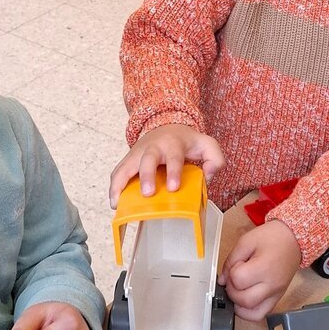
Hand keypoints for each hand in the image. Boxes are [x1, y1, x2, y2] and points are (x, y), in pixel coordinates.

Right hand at [109, 124, 224, 206]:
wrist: (166, 126)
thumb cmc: (187, 141)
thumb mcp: (207, 145)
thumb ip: (215, 160)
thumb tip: (207, 176)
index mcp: (173, 144)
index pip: (174, 157)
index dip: (174, 172)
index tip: (173, 188)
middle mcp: (153, 147)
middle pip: (147, 159)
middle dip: (146, 176)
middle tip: (148, 193)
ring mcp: (137, 154)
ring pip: (125, 165)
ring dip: (120, 183)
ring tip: (118, 203)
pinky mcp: (128, 161)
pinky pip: (117, 173)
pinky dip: (113, 187)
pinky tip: (114, 203)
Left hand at [221, 219, 302, 321]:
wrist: (293, 239)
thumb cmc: (273, 237)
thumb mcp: (246, 241)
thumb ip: (231, 260)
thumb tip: (222, 280)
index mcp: (264, 267)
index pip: (238, 280)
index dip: (231, 273)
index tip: (236, 265)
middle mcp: (272, 285)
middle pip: (244, 300)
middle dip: (232, 290)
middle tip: (234, 279)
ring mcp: (276, 294)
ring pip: (252, 313)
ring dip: (239, 304)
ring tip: (238, 290)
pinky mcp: (277, 298)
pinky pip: (261, 314)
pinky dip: (249, 311)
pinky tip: (245, 300)